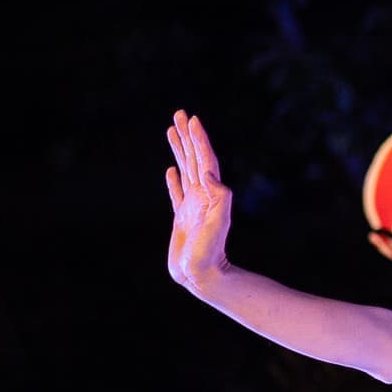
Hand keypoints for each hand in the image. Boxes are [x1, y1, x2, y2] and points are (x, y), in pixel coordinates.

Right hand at [166, 109, 232, 293]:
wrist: (204, 276)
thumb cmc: (211, 252)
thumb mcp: (219, 222)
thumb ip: (220, 197)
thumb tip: (209, 174)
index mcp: (209, 193)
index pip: (204, 159)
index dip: (198, 138)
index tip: (191, 119)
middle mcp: (202, 195)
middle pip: (193, 158)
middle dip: (186, 136)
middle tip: (179, 114)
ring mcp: (192, 206)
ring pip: (184, 170)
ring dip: (179, 151)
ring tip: (171, 132)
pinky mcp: (182, 219)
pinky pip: (177, 194)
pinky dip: (174, 180)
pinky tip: (170, 171)